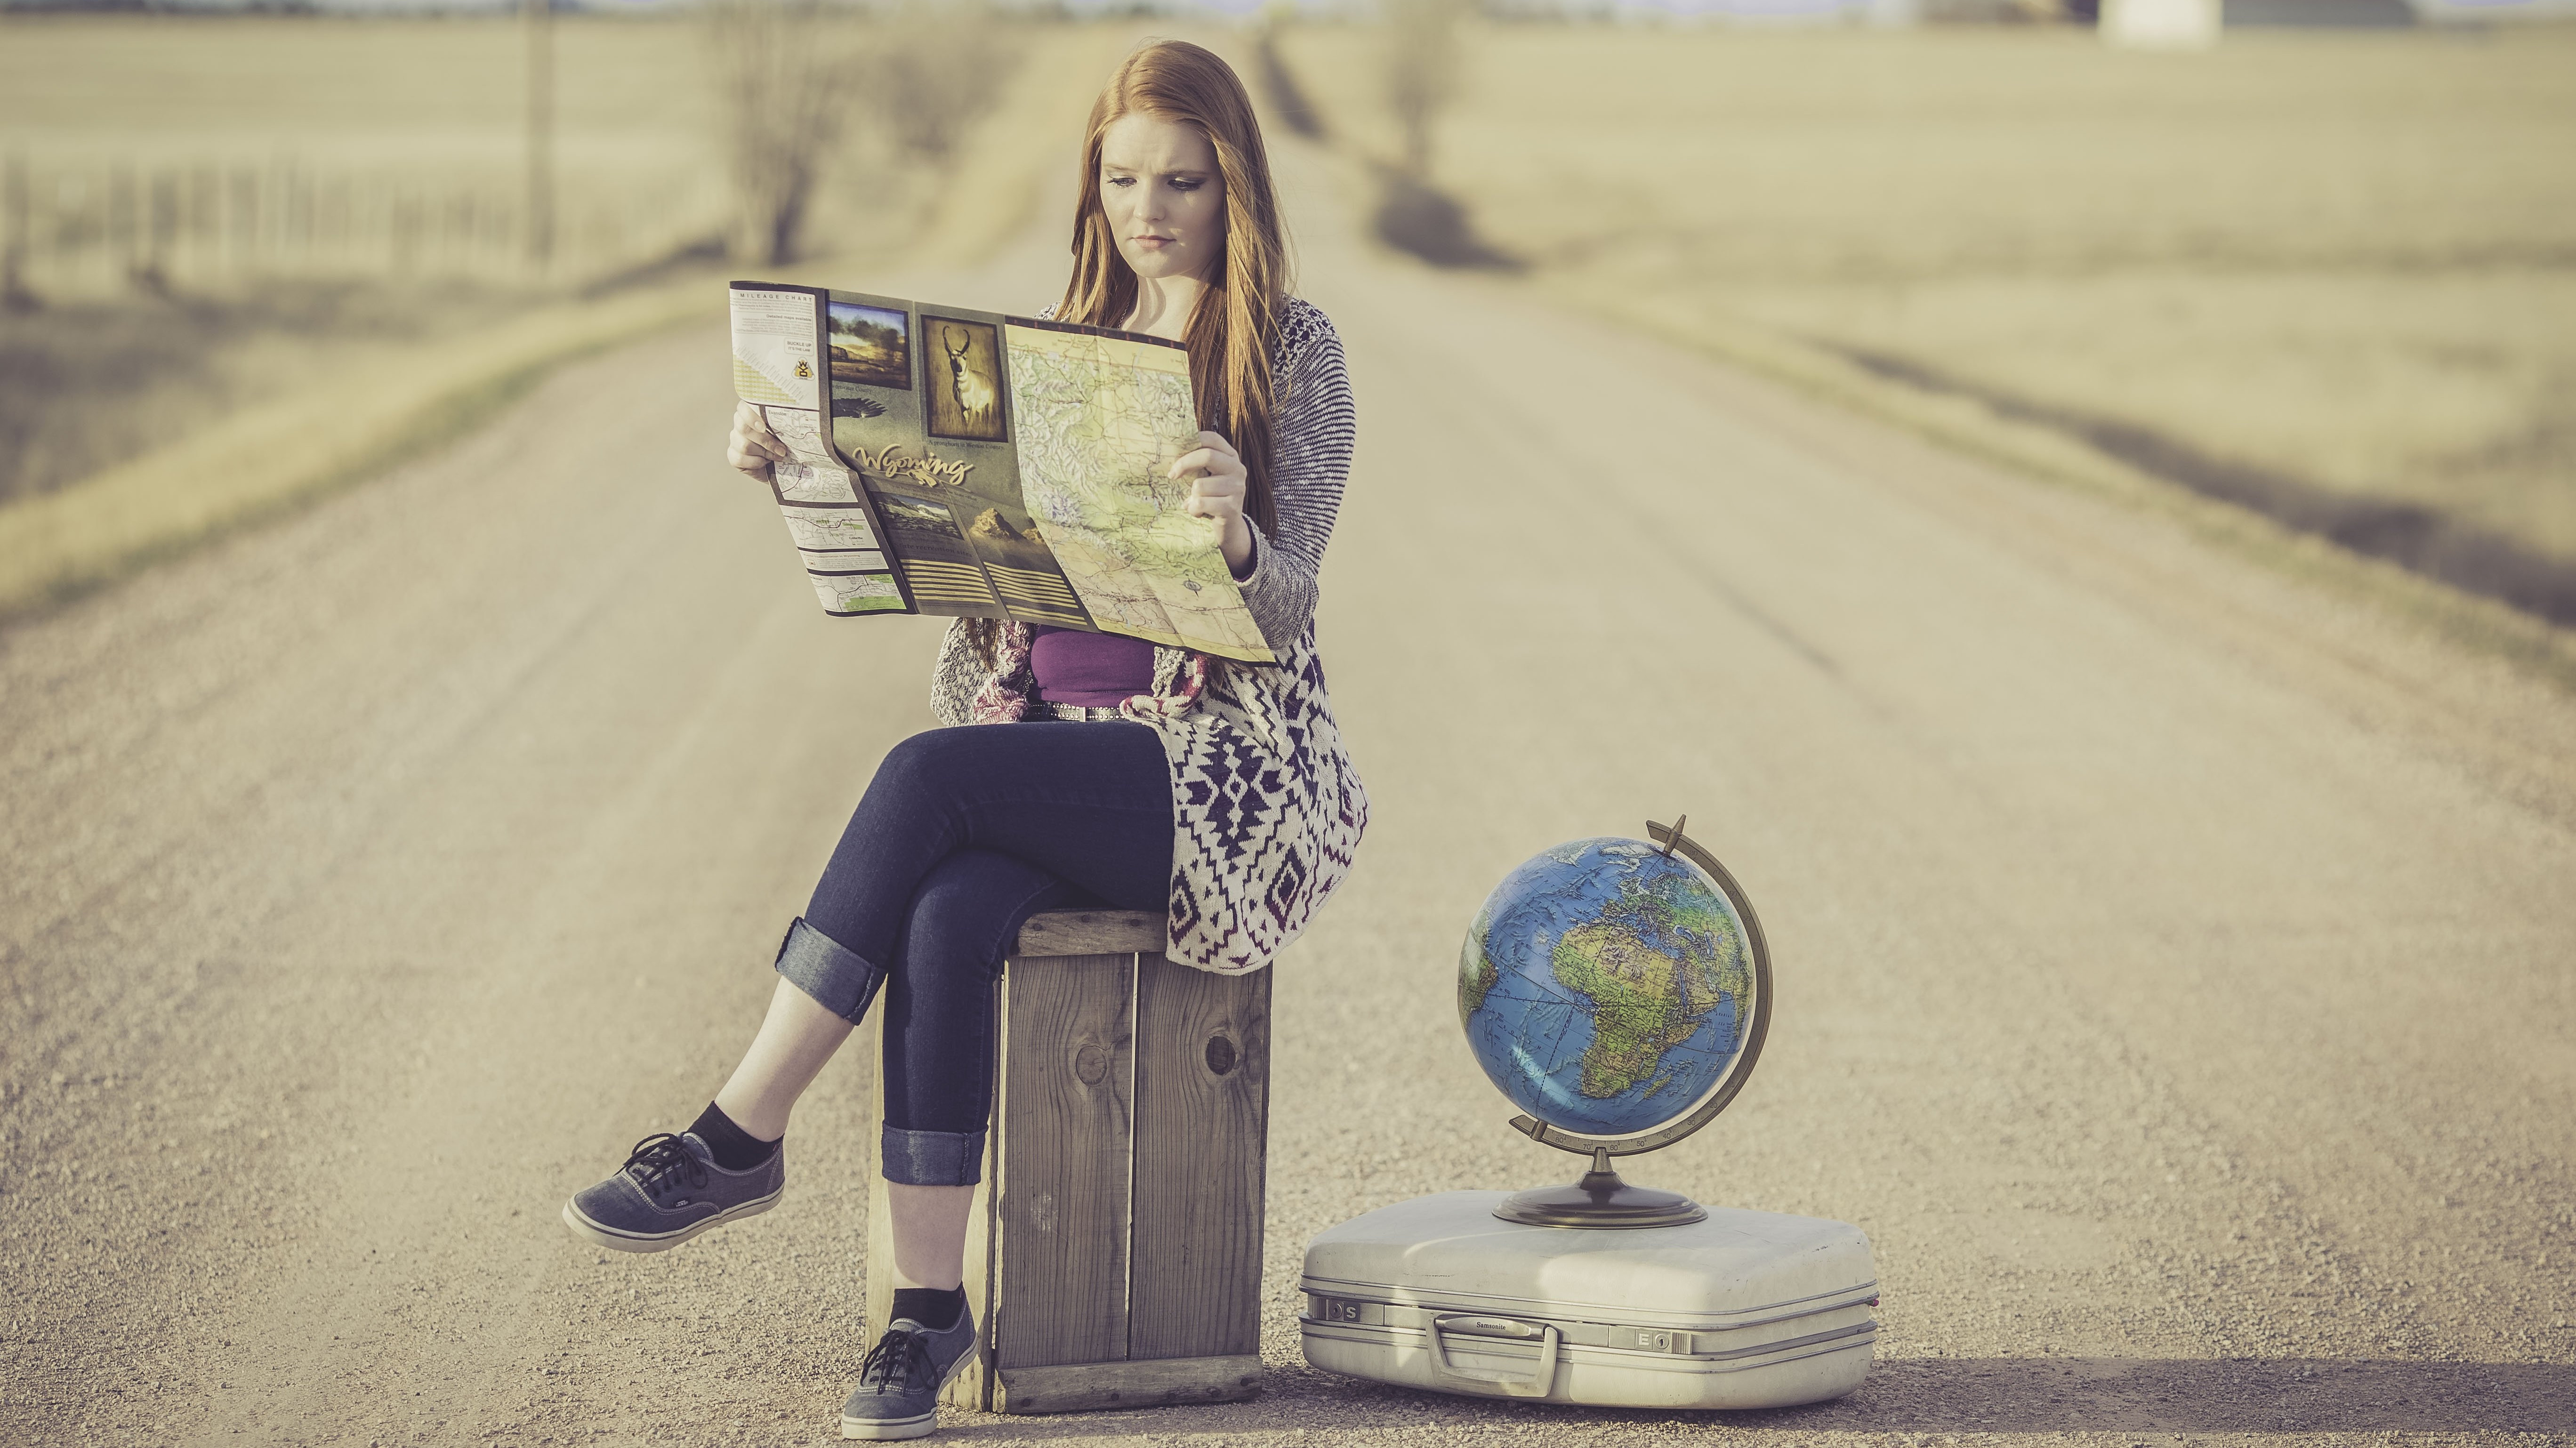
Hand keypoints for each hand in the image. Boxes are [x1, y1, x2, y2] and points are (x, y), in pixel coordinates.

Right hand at [727, 400, 787, 481]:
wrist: (779, 464)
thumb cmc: (782, 443)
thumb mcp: (784, 432)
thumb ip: (781, 426)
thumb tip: (788, 428)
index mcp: (751, 413)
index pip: (743, 407)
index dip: (751, 416)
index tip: (764, 427)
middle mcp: (739, 425)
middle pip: (744, 428)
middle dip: (765, 440)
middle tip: (781, 449)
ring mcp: (734, 440)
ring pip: (744, 445)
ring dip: (764, 453)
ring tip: (777, 456)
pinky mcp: (733, 456)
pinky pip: (740, 459)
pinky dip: (756, 462)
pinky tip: (765, 462)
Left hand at [1170, 430, 1253, 574]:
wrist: (1227, 527)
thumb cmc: (1210, 497)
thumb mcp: (1205, 476)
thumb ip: (1195, 463)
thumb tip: (1167, 451)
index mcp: (1230, 456)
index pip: (1211, 438)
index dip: (1191, 441)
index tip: (1175, 453)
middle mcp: (1237, 469)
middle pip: (1207, 455)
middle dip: (1184, 464)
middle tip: (1172, 475)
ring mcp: (1237, 488)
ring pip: (1200, 485)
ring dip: (1190, 497)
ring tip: (1194, 503)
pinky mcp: (1232, 507)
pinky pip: (1201, 503)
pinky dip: (1193, 509)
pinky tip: (1197, 512)